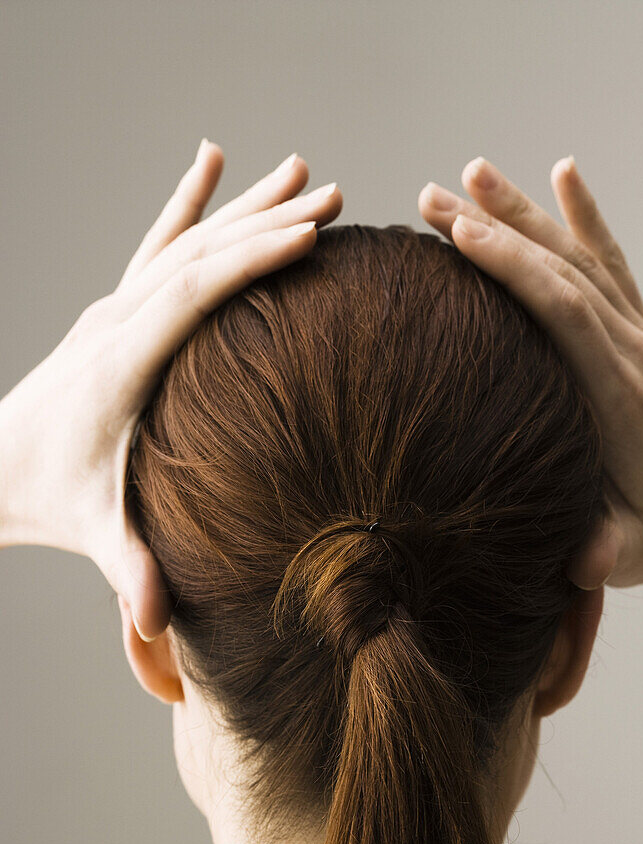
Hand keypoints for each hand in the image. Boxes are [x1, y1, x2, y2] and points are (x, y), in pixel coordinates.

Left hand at [0, 142, 342, 637]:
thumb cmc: (52, 497)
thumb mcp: (96, 533)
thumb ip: (129, 572)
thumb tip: (152, 625)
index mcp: (121, 365)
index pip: (190, 296)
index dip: (249, 262)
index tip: (308, 233)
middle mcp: (116, 322)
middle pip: (197, 253)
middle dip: (267, 221)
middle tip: (332, 195)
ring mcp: (114, 310)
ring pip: (184, 239)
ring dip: (243, 206)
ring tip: (299, 169)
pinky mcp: (116, 311)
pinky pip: (158, 245)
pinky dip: (189, 202)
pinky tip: (211, 160)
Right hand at [418, 157, 642, 604]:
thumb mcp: (628, 553)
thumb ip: (604, 553)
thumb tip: (580, 564)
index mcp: (620, 393)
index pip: (562, 310)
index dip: (511, 268)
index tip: (459, 233)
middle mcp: (633, 350)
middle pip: (560, 270)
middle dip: (496, 228)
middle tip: (431, 198)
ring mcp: (640, 337)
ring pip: (579, 257)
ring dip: (526, 212)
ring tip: (473, 172)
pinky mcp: (640, 336)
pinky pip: (611, 265)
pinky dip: (587, 218)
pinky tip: (566, 176)